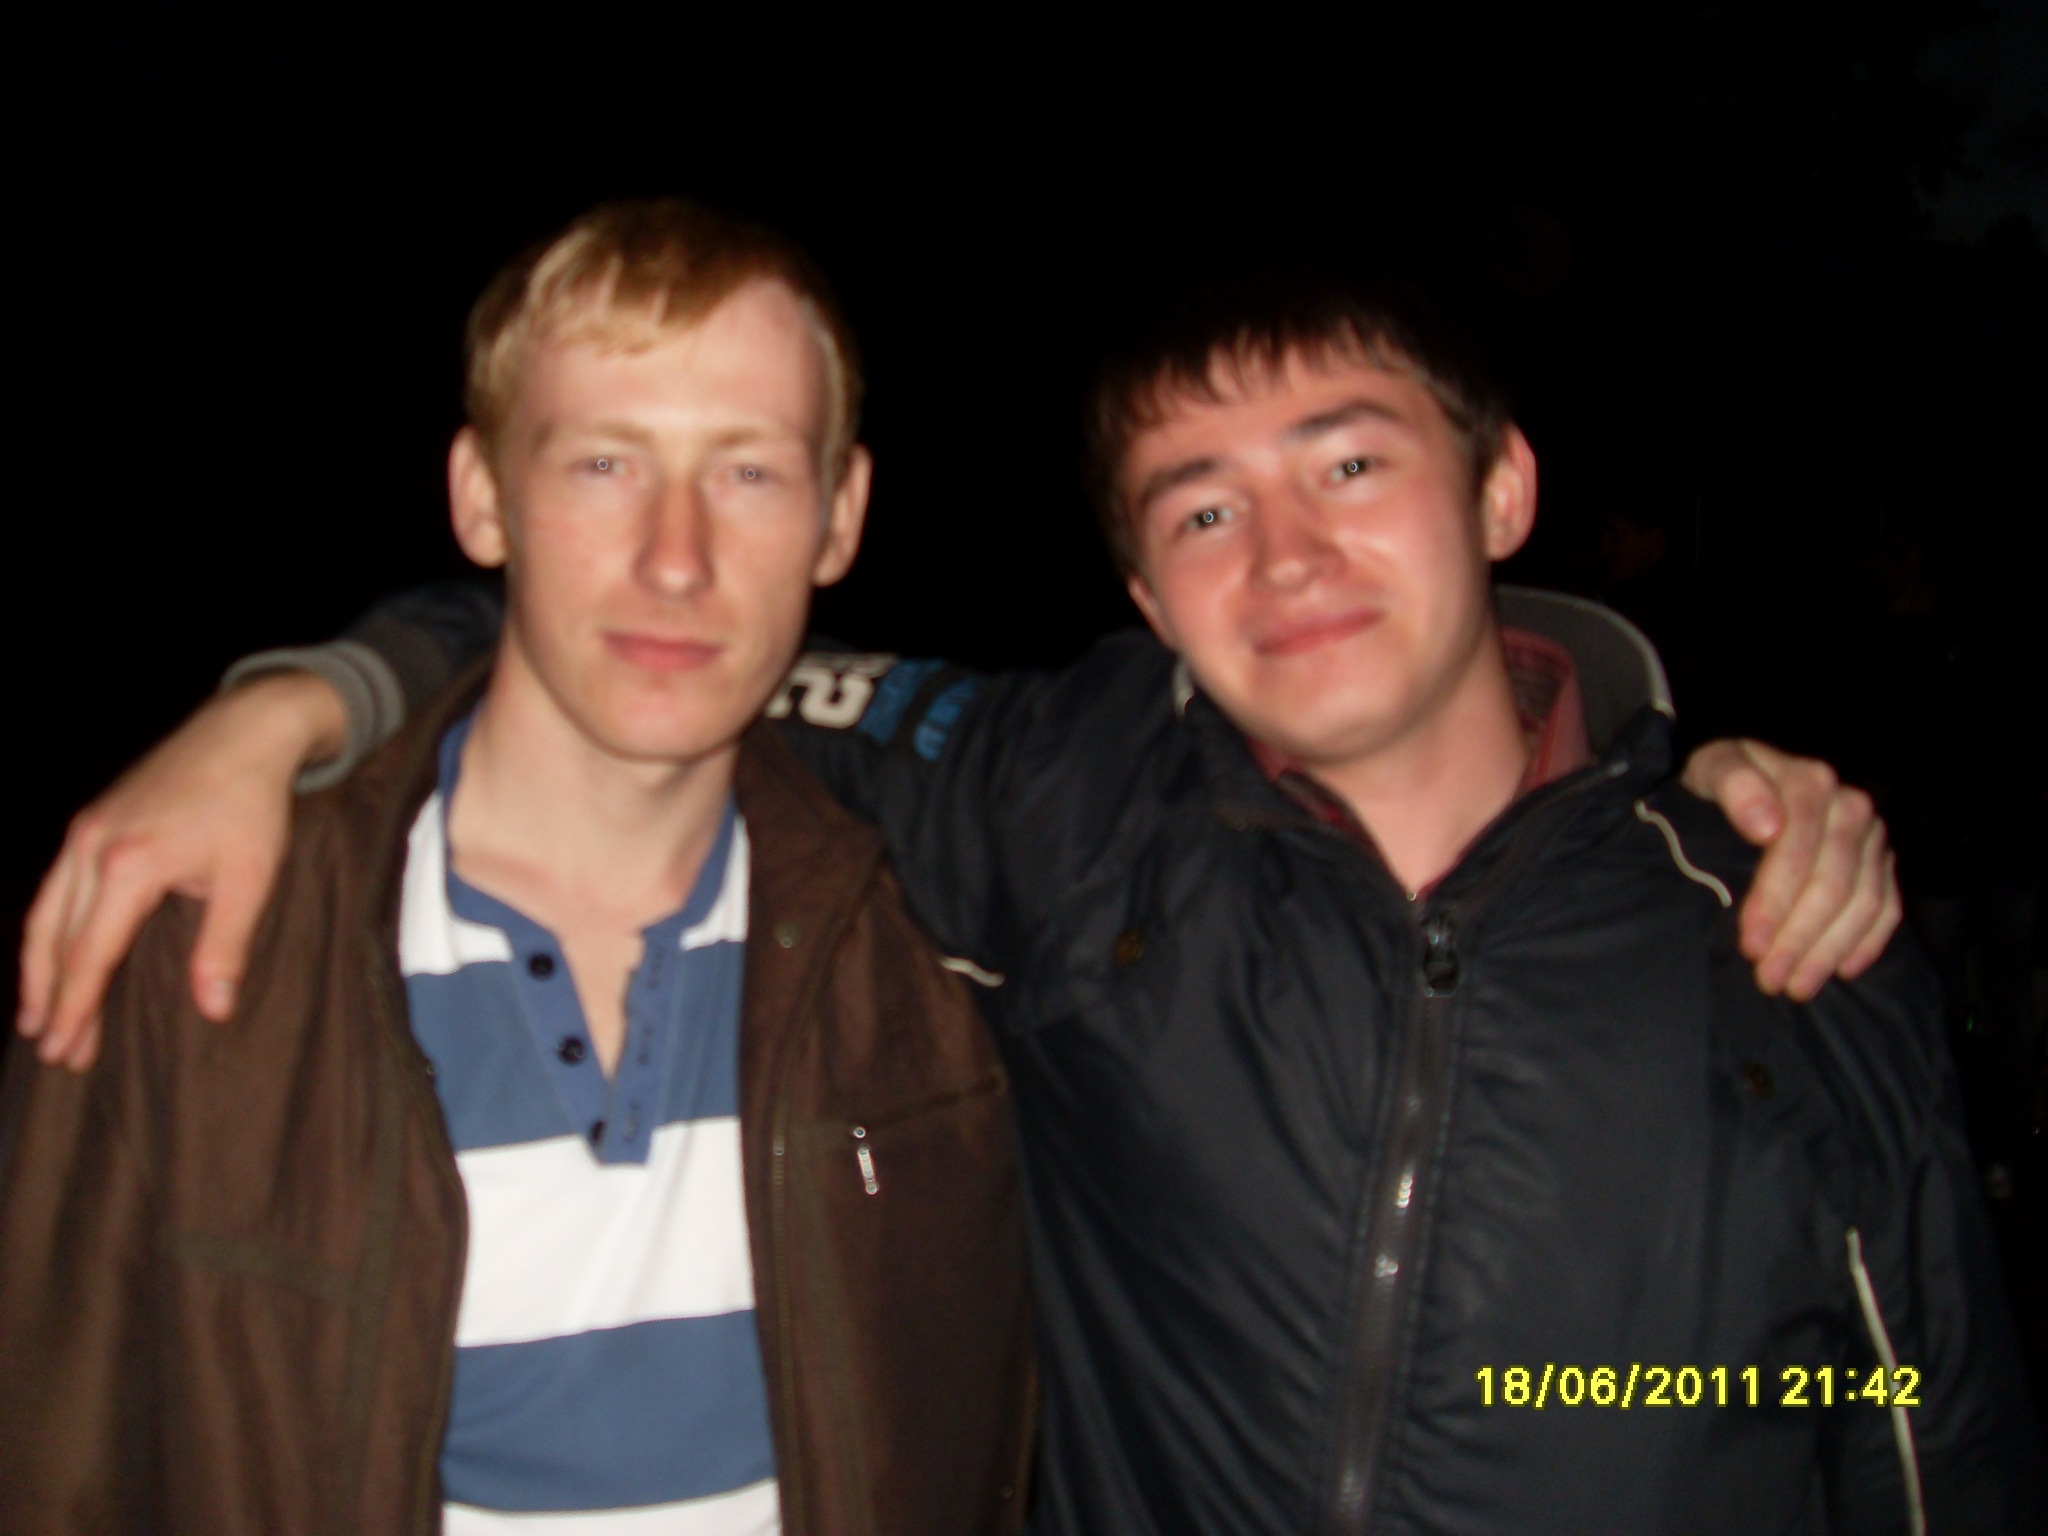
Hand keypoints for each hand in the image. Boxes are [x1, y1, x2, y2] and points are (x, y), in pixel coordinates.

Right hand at [16, 672, 345, 1069]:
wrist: (244, 733)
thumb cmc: (253, 805)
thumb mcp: (250, 878)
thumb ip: (225, 944)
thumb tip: (215, 1010)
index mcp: (129, 866)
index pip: (91, 954)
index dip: (77, 1008)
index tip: (66, 1050)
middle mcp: (92, 848)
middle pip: (59, 940)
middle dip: (54, 1000)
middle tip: (53, 1052)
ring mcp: (85, 832)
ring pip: (45, 915)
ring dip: (39, 970)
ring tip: (36, 1018)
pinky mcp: (91, 822)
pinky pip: (55, 888)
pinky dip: (47, 929)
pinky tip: (51, 955)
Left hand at [1682, 738, 1899, 999]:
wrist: (1745, 775)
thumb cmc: (1722, 780)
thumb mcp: (1712, 768)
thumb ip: (1734, 785)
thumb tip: (1766, 826)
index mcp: (1810, 782)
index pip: (1798, 850)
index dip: (1775, 901)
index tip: (1751, 943)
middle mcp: (1850, 807)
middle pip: (1833, 884)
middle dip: (1800, 938)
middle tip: (1769, 979)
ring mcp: (1871, 837)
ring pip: (1863, 902)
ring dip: (1830, 951)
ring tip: (1796, 987)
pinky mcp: (1882, 861)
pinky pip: (1888, 907)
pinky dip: (1868, 943)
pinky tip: (1843, 971)